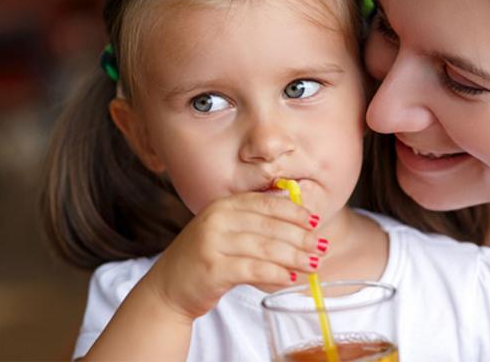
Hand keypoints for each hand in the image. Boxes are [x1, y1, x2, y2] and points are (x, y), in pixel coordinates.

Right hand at [144, 192, 326, 319]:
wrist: (169, 288)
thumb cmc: (205, 259)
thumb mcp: (225, 231)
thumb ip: (254, 221)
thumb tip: (296, 209)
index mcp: (223, 205)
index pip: (266, 203)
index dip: (293, 211)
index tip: (314, 221)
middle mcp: (216, 219)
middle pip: (270, 225)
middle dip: (300, 236)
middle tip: (320, 246)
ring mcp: (212, 243)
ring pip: (265, 247)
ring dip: (294, 256)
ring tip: (313, 265)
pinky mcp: (212, 269)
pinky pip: (253, 269)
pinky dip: (276, 273)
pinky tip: (290, 278)